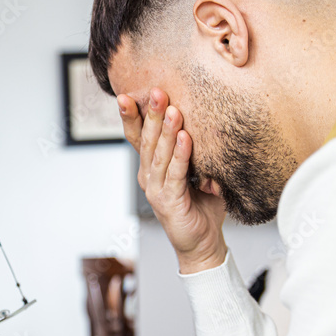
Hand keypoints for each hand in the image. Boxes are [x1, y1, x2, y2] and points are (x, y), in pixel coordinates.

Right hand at [120, 88, 227, 273]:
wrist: (203, 244)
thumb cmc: (202, 207)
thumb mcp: (197, 172)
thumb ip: (196, 151)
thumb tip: (208, 123)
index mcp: (151, 168)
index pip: (138, 138)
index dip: (132, 117)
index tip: (126, 95)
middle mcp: (148, 177)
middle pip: (146, 141)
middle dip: (150, 114)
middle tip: (156, 91)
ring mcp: (156, 190)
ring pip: (158, 155)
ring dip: (165, 130)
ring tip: (172, 109)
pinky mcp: (169, 202)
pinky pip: (175, 173)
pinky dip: (180, 154)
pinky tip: (184, 137)